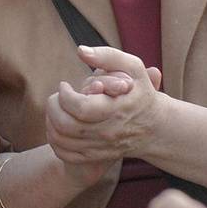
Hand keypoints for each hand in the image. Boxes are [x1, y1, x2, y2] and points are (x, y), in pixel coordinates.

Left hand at [46, 46, 160, 166]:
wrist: (155, 128)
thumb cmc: (141, 93)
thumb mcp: (134, 68)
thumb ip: (108, 56)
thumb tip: (81, 51)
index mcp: (116, 110)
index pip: (80, 108)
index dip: (65, 95)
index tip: (64, 85)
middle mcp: (107, 132)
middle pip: (66, 126)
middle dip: (53, 107)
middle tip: (57, 96)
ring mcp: (101, 147)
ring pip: (62, 140)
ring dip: (51, 122)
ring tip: (57, 108)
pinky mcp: (95, 156)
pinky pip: (65, 154)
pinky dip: (54, 141)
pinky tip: (58, 126)